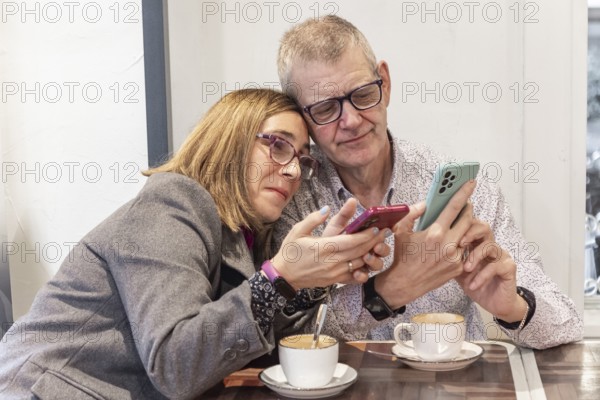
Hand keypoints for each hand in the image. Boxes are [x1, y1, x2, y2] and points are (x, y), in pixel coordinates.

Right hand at [272, 202, 390, 288]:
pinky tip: (369, 260)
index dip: (366, 235)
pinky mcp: (334, 280)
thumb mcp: (298, 231)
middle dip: (374, 241)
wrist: (284, 276)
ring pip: (359, 263)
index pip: (351, 241)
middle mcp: (332, 261)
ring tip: (380, 244)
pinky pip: (354, 275)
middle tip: (385, 232)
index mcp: (324, 247)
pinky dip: (364, 268)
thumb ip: (313, 219)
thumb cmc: (290, 252)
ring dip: (372, 254)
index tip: (376, 226)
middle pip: (359, 251)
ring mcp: (334, 273)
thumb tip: (327, 209)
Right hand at [374, 180, 476, 308]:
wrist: (405, 283)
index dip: (464, 193)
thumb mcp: (401, 230)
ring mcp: (455, 257)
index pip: (454, 207)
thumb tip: (425, 203)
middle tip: (465, 204)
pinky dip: (459, 244)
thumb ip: (412, 213)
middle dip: (468, 210)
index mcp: (435, 233)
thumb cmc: (402, 256)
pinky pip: (464, 250)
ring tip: (456, 226)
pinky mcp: (458, 267)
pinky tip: (450, 244)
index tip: (471, 182)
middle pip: (468, 220)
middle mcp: (448, 245)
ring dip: (464, 229)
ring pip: (467, 236)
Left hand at [456, 220, 526, 321]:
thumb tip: (429, 245)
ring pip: (490, 246)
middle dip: (470, 233)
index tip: (448, 232)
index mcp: (476, 243)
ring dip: (475, 257)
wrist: (493, 303)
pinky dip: (482, 275)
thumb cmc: (473, 284)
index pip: (471, 225)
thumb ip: (448, 256)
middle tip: (460, 244)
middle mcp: (490, 245)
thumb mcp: (455, 270)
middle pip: (484, 227)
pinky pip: (496, 266)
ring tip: (465, 269)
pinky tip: (472, 285)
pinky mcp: (509, 267)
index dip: (461, 225)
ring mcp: (501, 255)